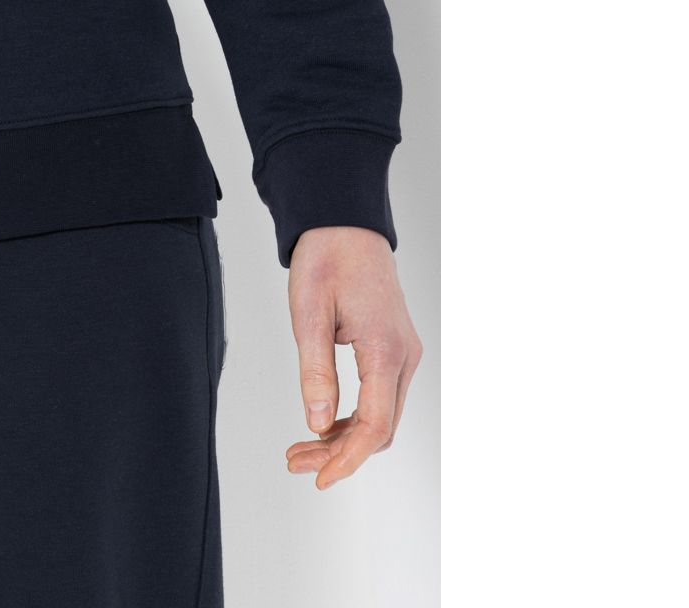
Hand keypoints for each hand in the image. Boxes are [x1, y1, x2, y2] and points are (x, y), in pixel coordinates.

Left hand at [284, 227, 422, 488]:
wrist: (344, 221)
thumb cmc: (326, 257)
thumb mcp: (308, 312)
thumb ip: (315, 369)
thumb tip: (316, 423)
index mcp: (386, 350)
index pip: (375, 425)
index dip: (348, 458)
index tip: (320, 478)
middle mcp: (404, 356)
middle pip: (380, 427)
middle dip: (340, 453)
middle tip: (296, 462)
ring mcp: (402, 352)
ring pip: (381, 415)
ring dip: (344, 437)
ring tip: (302, 449)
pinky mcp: (394, 347)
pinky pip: (379, 396)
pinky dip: (353, 415)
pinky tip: (324, 422)